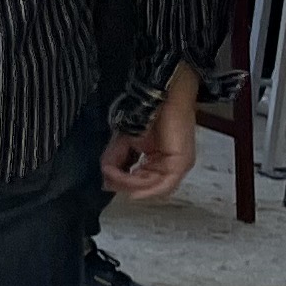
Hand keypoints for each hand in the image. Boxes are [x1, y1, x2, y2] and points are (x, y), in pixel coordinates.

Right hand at [101, 64, 200, 200]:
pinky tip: (129, 181)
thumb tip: (106, 181)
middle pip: (146, 189)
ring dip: (131, 185)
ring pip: (153, 189)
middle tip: (108, 180)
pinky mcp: (180, 164)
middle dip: (124, 186)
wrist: (162, 96)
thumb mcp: (123, 142)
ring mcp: (176, 167)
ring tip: (116, 178)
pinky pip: (161, 184)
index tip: (105, 178)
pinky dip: (142, 185)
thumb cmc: (146, 113)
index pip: (140, 183)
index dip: (122, 183)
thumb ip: (115, 161)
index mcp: (157, 164)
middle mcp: (169, 168)